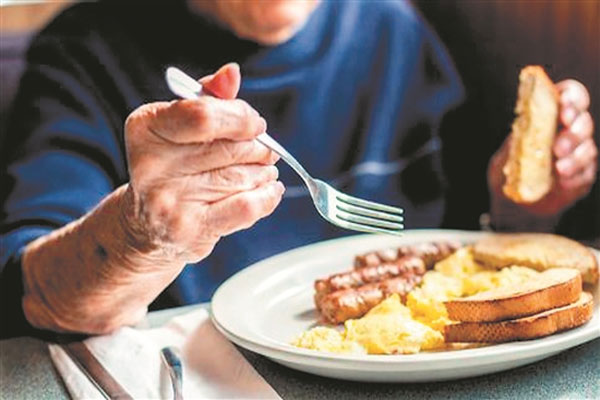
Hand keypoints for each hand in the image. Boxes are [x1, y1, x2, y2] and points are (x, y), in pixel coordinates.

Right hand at [124, 63, 283, 263]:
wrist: (149, 226)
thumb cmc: (175, 166)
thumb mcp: (182, 126)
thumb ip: (209, 98)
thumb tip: (232, 73)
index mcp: (145, 127)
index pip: (204, 115)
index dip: (241, 117)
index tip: (256, 125)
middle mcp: (150, 164)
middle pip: (231, 148)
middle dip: (258, 148)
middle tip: (265, 151)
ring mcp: (167, 201)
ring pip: (243, 176)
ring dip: (264, 172)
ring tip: (263, 172)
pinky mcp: (188, 230)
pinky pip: (247, 206)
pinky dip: (269, 196)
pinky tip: (271, 189)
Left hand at [488, 79, 596, 218]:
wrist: (515, 203)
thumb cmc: (510, 171)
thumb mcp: (505, 155)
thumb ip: (514, 143)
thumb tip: (521, 131)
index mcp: (550, 116)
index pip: (570, 95)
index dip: (572, 97)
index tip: (564, 107)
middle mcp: (568, 131)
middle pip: (584, 121)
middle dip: (574, 131)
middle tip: (558, 146)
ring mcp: (578, 153)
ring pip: (588, 148)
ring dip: (575, 158)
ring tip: (559, 169)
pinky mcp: (582, 175)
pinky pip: (586, 173)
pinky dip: (574, 177)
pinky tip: (562, 182)